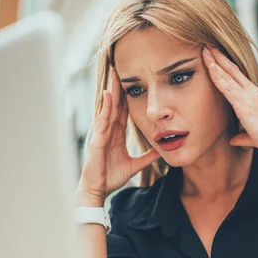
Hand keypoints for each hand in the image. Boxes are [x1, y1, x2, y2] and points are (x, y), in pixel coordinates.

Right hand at [77, 68, 159, 204]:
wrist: (98, 190)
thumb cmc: (111, 176)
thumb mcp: (134, 165)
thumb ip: (147, 158)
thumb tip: (161, 152)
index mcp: (115, 134)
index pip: (122, 110)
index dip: (126, 95)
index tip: (132, 80)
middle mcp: (108, 130)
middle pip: (114, 104)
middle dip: (118, 86)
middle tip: (121, 67)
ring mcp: (101, 133)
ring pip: (107, 107)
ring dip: (111, 90)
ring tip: (114, 73)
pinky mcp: (97, 139)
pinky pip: (102, 120)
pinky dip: (105, 107)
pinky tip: (108, 94)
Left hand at [202, 47, 257, 162]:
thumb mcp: (256, 137)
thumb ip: (243, 136)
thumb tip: (233, 139)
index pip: (240, 78)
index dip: (228, 67)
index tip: (218, 57)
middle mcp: (254, 93)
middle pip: (233, 70)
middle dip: (220, 57)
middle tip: (209, 45)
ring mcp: (249, 96)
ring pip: (228, 74)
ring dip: (215, 61)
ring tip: (205, 49)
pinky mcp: (244, 104)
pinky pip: (226, 86)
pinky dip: (216, 74)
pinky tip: (209, 65)